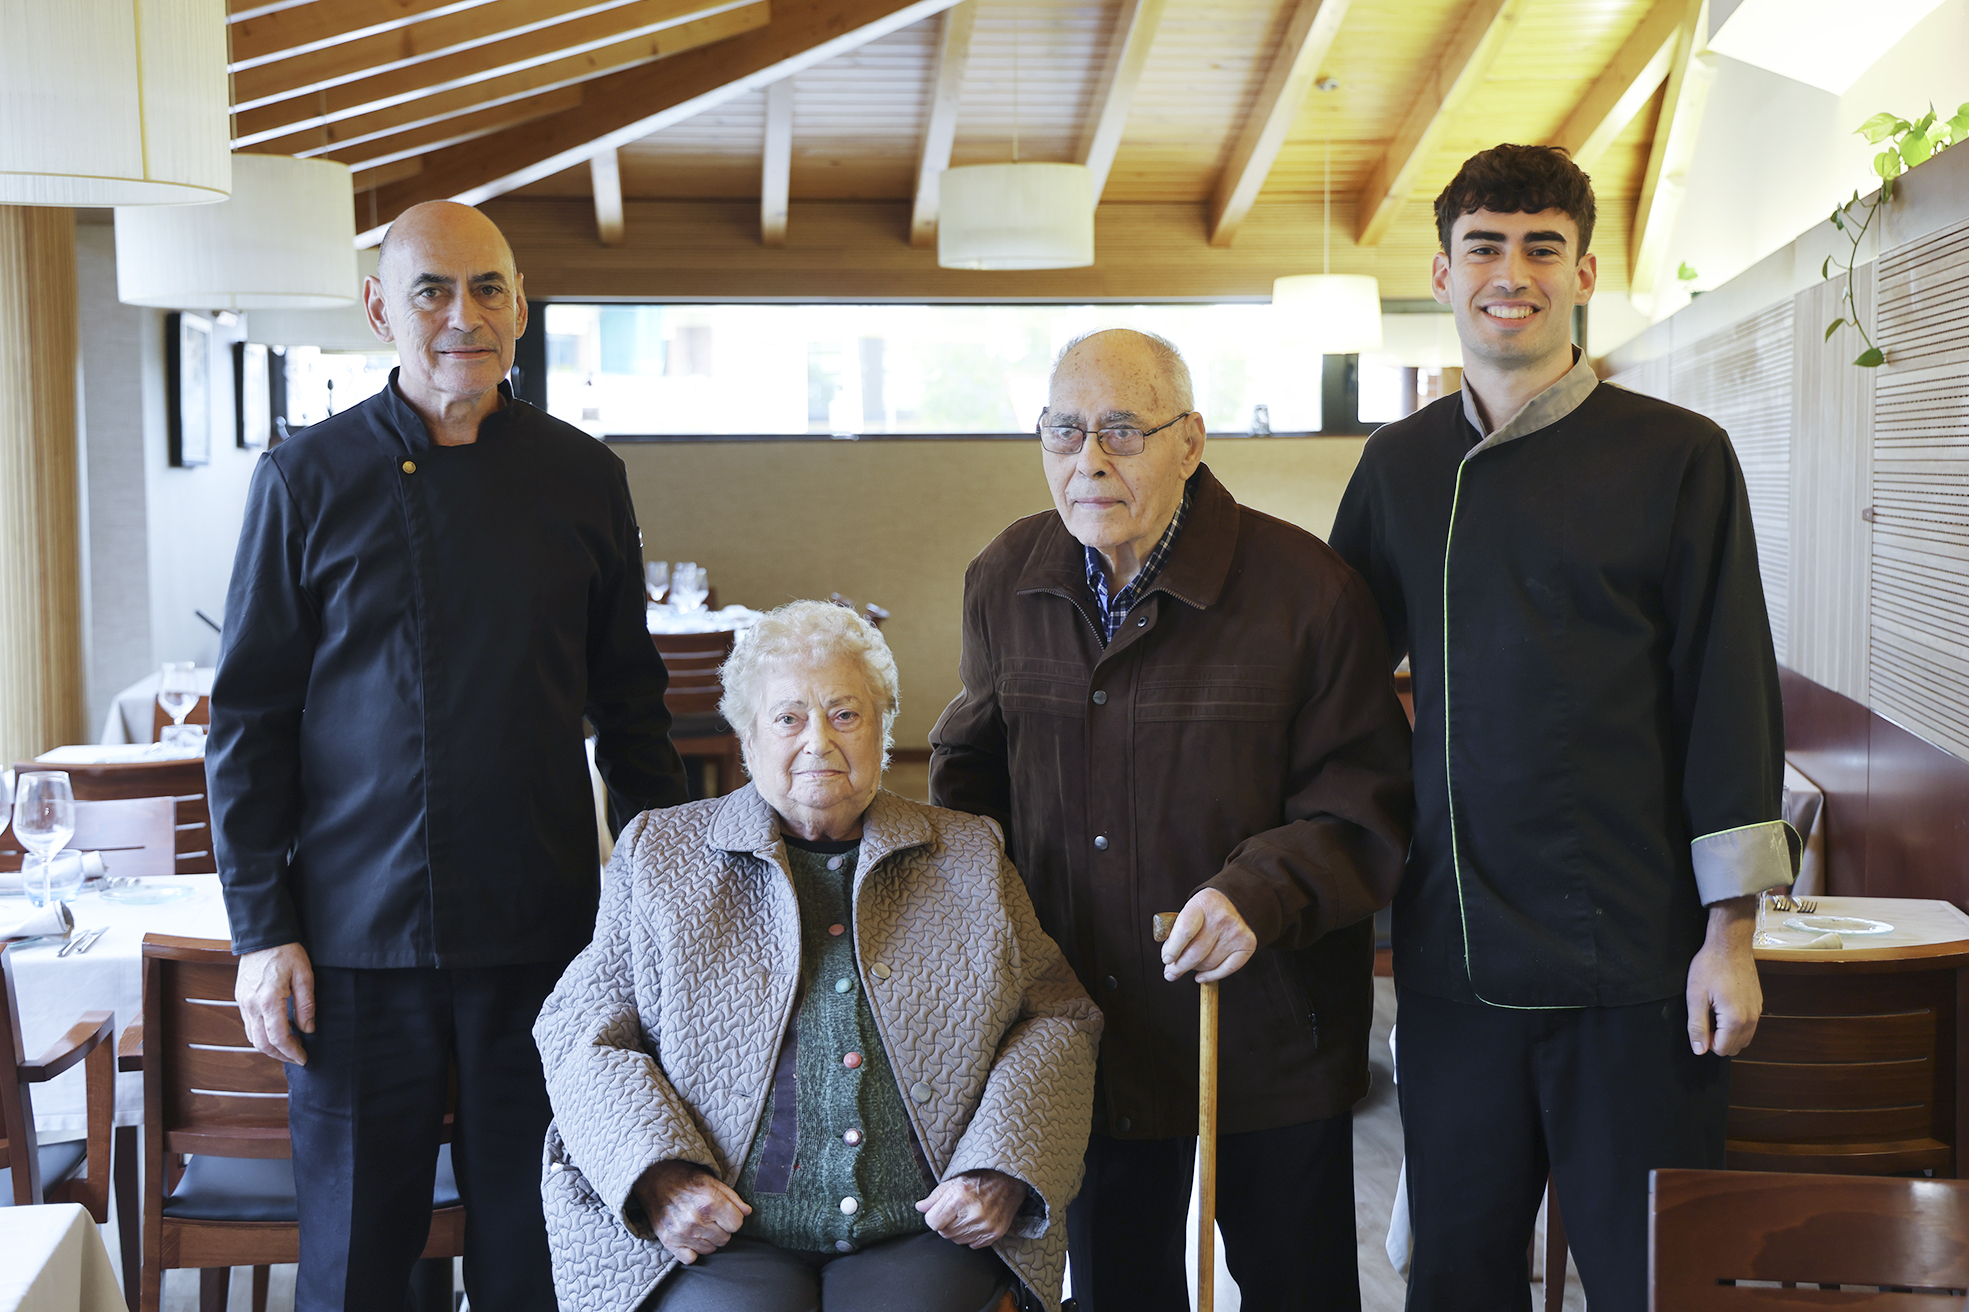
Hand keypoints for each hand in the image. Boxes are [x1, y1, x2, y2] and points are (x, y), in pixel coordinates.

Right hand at [235, 942, 314, 1064]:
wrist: (263, 936)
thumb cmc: (286, 952)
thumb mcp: (304, 975)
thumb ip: (306, 1004)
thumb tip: (308, 1029)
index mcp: (269, 999)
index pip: (278, 1037)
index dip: (291, 1052)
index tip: (303, 1058)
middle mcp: (251, 1005)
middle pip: (262, 1043)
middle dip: (280, 1055)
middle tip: (298, 1057)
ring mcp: (243, 1002)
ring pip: (252, 1036)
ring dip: (270, 1047)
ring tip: (290, 1046)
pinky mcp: (240, 999)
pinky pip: (249, 1025)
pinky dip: (261, 1035)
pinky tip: (277, 1032)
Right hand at [634, 1161, 749, 1264]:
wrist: (655, 1179)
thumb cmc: (686, 1179)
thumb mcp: (712, 1181)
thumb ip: (733, 1198)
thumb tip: (747, 1212)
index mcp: (710, 1202)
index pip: (737, 1224)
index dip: (733, 1218)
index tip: (725, 1213)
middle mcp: (697, 1220)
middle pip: (725, 1239)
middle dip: (721, 1229)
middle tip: (710, 1217)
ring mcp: (682, 1233)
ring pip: (710, 1249)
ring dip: (708, 1239)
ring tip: (699, 1224)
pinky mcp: (670, 1242)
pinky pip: (691, 1258)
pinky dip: (692, 1250)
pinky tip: (689, 1237)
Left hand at [916, 1168, 1026, 1248]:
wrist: (1009, 1181)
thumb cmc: (979, 1179)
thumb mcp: (954, 1181)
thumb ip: (935, 1197)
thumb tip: (919, 1207)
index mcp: (959, 1198)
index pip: (933, 1222)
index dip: (933, 1217)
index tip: (938, 1212)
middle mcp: (972, 1213)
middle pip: (944, 1233)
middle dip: (945, 1224)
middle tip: (954, 1212)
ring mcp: (985, 1225)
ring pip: (957, 1240)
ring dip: (957, 1231)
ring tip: (965, 1216)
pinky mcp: (994, 1233)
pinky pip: (972, 1244)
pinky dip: (971, 1236)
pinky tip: (975, 1223)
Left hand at [1161, 888, 1256, 982]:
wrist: (1238, 900)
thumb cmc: (1208, 909)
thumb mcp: (1191, 908)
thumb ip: (1179, 929)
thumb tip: (1169, 959)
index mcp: (1203, 905)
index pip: (1184, 932)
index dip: (1173, 949)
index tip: (1166, 959)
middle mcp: (1221, 919)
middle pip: (1196, 953)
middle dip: (1179, 967)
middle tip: (1171, 972)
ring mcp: (1236, 933)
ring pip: (1208, 963)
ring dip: (1194, 969)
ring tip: (1187, 967)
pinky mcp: (1247, 945)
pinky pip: (1226, 969)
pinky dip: (1210, 976)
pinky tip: (1200, 976)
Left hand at [1687, 897, 1761, 1055]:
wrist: (1730, 944)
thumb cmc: (1710, 966)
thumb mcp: (1695, 996)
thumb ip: (1697, 1026)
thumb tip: (1699, 1050)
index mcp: (1735, 1020)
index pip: (1722, 1049)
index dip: (1706, 1040)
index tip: (1700, 1020)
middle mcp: (1752, 1019)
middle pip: (1735, 1047)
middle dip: (1718, 1038)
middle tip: (1706, 1015)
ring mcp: (1758, 1011)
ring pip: (1743, 1038)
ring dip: (1727, 1032)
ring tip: (1714, 1010)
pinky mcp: (1758, 1004)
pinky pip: (1748, 1025)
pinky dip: (1736, 1023)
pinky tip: (1723, 1004)